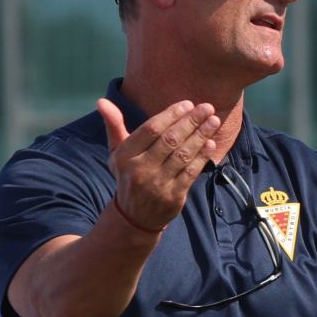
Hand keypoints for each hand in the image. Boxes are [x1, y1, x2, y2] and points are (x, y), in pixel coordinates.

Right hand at [98, 98, 222, 231]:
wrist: (135, 216)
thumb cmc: (128, 175)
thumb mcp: (117, 152)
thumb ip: (114, 125)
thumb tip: (102, 100)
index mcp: (125, 155)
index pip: (150, 129)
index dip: (171, 115)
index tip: (187, 104)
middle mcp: (140, 169)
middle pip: (170, 140)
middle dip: (191, 121)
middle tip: (207, 108)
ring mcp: (157, 184)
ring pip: (183, 155)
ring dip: (201, 136)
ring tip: (214, 121)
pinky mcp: (173, 196)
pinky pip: (191, 172)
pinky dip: (202, 157)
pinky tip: (211, 143)